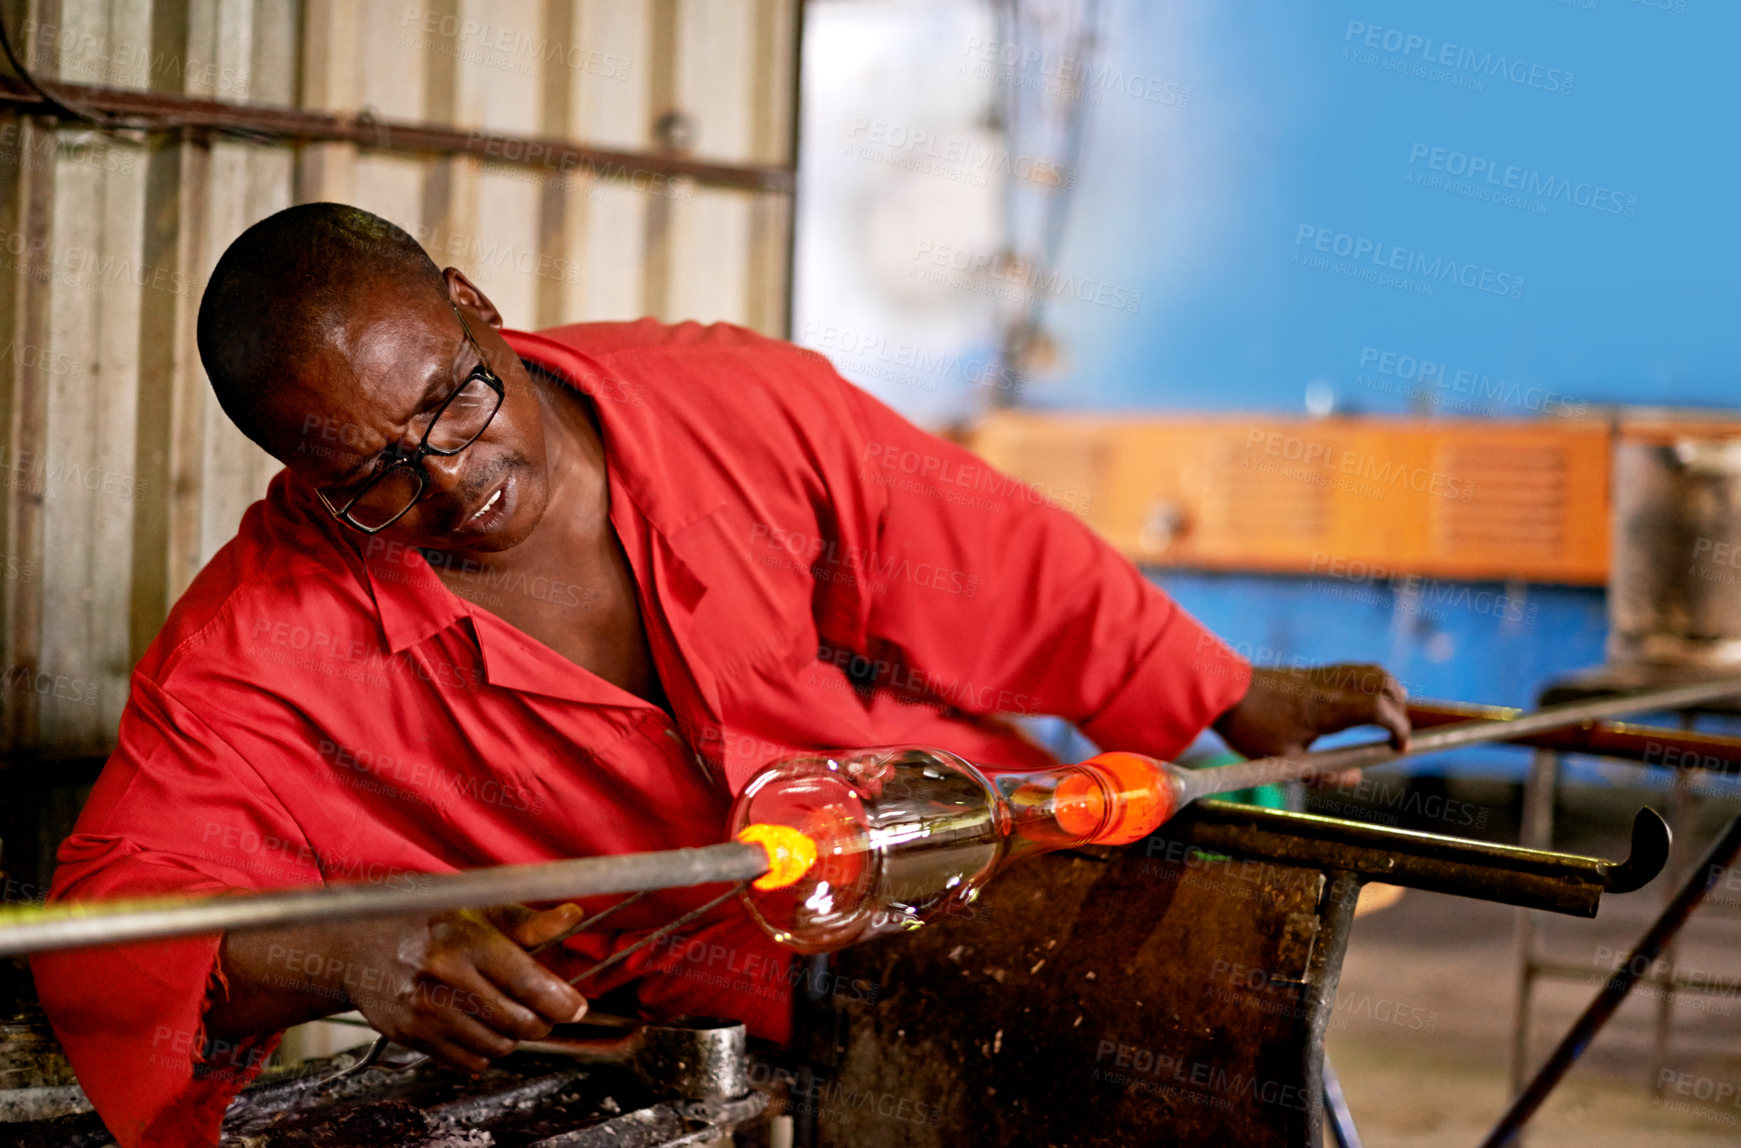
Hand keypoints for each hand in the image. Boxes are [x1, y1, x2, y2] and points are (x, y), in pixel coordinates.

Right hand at [339, 903, 590, 1071]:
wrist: (357, 943)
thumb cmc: (427, 921)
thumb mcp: (477, 910)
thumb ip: (526, 922)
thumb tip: (572, 917)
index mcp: (465, 939)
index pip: (527, 982)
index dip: (561, 1000)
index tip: (576, 1006)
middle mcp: (443, 975)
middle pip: (517, 1021)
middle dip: (543, 1021)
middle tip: (548, 1011)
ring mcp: (423, 1009)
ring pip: (497, 1045)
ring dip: (515, 1036)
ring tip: (512, 1015)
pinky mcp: (409, 1034)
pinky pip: (468, 1060)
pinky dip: (487, 1050)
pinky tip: (483, 1027)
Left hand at [1212, 664, 1410, 779]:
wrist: (1220, 693)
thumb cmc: (1251, 729)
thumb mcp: (1285, 763)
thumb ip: (1324, 775)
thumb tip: (1358, 776)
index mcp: (1326, 709)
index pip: (1380, 709)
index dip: (1399, 728)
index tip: (1400, 748)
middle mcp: (1329, 686)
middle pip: (1383, 682)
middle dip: (1399, 708)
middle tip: (1394, 734)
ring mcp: (1320, 674)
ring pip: (1370, 671)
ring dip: (1386, 691)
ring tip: (1383, 718)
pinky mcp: (1311, 671)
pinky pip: (1352, 670)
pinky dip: (1367, 684)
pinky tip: (1357, 706)